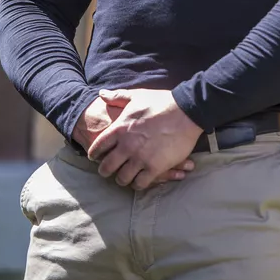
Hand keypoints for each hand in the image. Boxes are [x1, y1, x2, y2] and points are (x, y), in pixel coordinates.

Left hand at [72, 97, 190, 184]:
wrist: (186, 112)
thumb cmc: (161, 102)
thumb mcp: (137, 96)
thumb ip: (117, 97)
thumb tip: (101, 94)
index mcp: (120, 129)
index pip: (98, 147)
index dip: (94, 154)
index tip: (95, 157)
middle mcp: (127, 146)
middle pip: (107, 167)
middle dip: (105, 171)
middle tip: (108, 172)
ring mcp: (140, 158)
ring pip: (122, 178)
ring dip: (122, 179)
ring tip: (125, 177)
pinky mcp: (155, 167)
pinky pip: (140, 184)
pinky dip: (138, 184)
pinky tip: (140, 180)